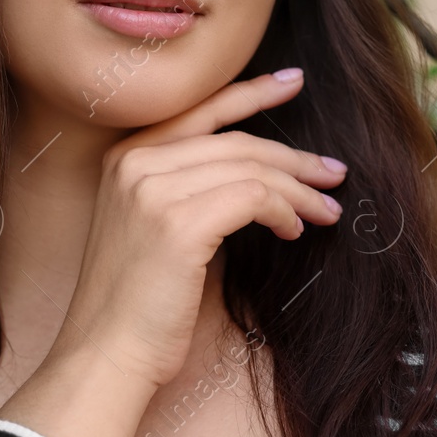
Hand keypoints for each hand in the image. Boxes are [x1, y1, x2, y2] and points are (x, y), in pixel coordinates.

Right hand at [53, 70, 345, 390]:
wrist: (105, 355)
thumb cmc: (136, 304)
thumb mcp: (154, 229)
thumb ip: (188, 190)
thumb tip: (260, 178)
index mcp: (124, 157)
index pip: (201, 111)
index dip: (251, 92)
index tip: (292, 81)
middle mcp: (135, 163)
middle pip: (236, 141)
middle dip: (292, 157)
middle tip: (332, 173)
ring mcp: (153, 190)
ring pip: (251, 167)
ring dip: (298, 190)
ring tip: (325, 210)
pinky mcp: (178, 224)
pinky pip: (253, 198)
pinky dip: (284, 211)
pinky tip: (293, 231)